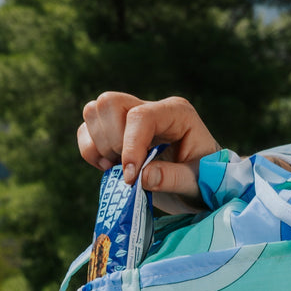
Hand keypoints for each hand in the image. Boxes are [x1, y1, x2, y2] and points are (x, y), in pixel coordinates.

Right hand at [77, 92, 220, 211]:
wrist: (201, 187)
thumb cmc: (205, 181)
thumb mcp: (197, 182)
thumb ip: (173, 178)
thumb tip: (142, 176)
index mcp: (176, 113)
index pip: (141, 117)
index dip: (130, 146)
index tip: (132, 177)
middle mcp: (151, 109)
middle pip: (109, 103)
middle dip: (112, 140)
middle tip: (130, 169)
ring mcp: (130, 118)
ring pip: (94, 112)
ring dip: (99, 144)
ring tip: (119, 168)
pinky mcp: (115, 133)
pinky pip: (86, 130)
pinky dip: (89, 150)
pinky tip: (109, 168)